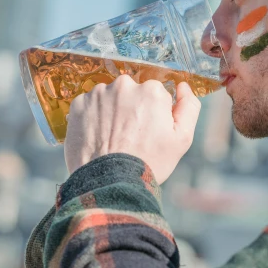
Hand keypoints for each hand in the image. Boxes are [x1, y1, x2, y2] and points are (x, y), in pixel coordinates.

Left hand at [64, 76, 200, 183]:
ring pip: (109, 98)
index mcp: (151, 90)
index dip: (154, 114)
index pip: (156, 94)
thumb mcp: (182, 139)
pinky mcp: (78, 105)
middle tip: (130, 137)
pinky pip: (89, 106)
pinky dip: (93, 118)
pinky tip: (98, 138)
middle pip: (131, 93)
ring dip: (111, 112)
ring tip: (113, 139)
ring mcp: (98, 94)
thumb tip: (182, 86)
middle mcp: (124, 85)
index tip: (149, 132)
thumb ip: (189, 107)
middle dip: (132, 109)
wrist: (109, 183)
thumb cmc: (149, 163)